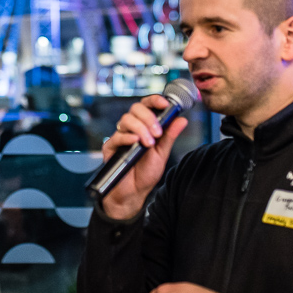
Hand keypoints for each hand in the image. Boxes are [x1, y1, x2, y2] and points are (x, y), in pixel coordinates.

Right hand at [102, 95, 188, 219]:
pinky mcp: (110, 148)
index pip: (146, 105)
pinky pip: (116, 136)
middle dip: (148, 118)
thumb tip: (182, 120)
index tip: (164, 104)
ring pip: (126, 119)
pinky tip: (136, 142)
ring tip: (149, 143)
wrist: (134, 192)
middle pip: (135, 109)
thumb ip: (170, 136)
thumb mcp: (162, 153)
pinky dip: (127, 137)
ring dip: (140, 128)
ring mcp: (120, 137)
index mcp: (144, 126)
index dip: (154, 100)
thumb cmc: (146, 173)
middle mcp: (131, 128)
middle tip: (157, 132)